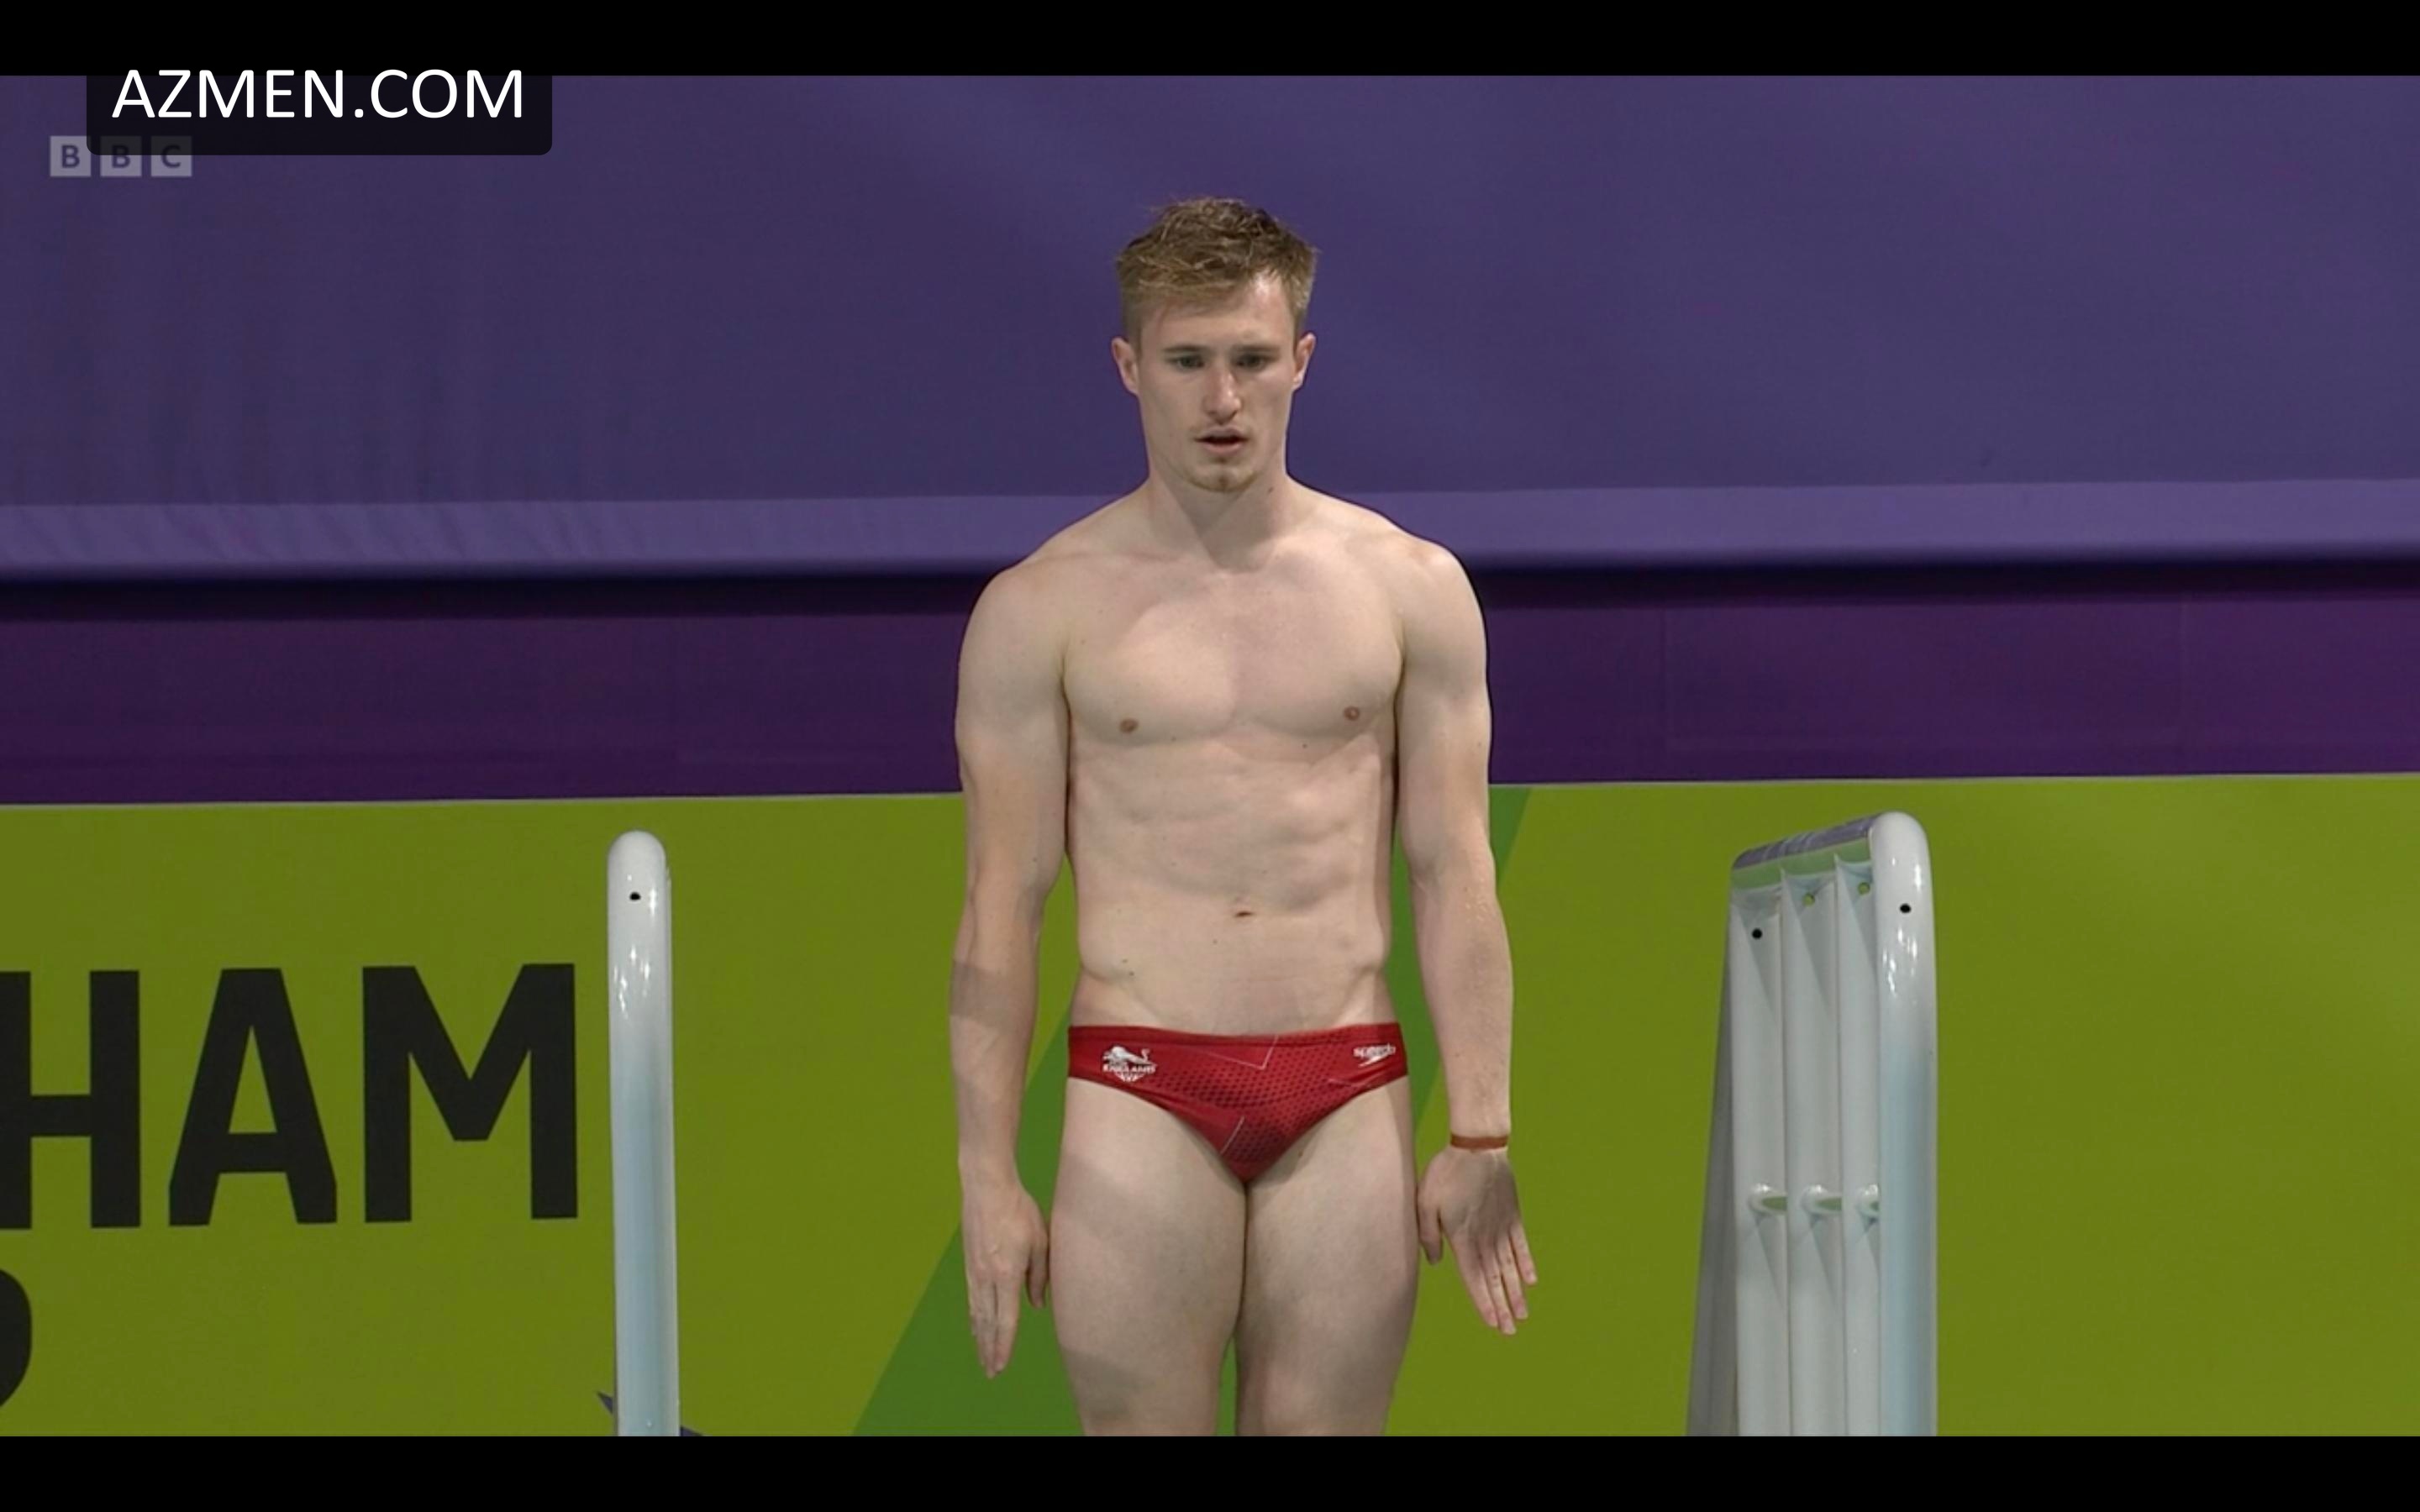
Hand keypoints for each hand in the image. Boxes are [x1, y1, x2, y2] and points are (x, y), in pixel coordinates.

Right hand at [961, 1180, 1049, 1376]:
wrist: (986, 1187)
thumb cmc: (1018, 1210)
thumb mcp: (1040, 1241)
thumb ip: (1039, 1276)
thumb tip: (1036, 1305)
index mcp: (1007, 1274)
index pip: (1006, 1320)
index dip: (1004, 1345)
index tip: (1001, 1365)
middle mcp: (986, 1278)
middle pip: (987, 1323)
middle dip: (989, 1349)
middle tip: (991, 1372)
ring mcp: (974, 1271)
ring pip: (976, 1313)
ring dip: (979, 1337)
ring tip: (982, 1356)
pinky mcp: (969, 1263)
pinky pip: (971, 1298)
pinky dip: (973, 1317)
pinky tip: (974, 1325)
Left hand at [1417, 1145, 1537, 1335]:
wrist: (1478, 1146)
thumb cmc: (1446, 1172)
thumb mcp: (1425, 1202)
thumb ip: (1428, 1234)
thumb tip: (1435, 1262)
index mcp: (1463, 1237)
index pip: (1475, 1278)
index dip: (1484, 1302)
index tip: (1493, 1323)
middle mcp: (1486, 1237)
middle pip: (1495, 1279)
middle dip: (1503, 1307)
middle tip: (1510, 1331)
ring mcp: (1502, 1227)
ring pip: (1510, 1267)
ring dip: (1517, 1291)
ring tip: (1523, 1314)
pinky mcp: (1513, 1215)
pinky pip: (1522, 1245)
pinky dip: (1527, 1263)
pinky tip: (1532, 1280)